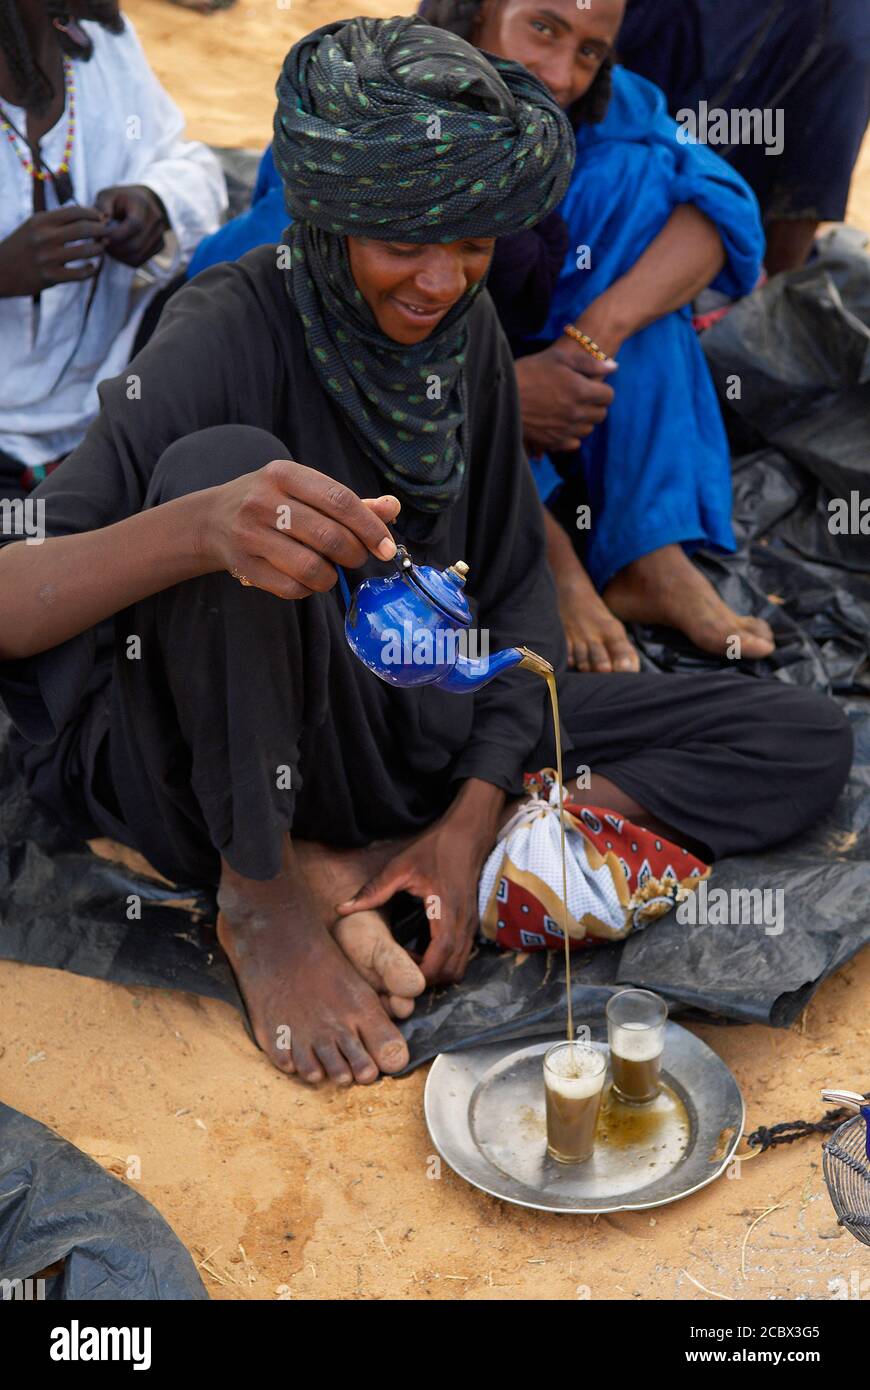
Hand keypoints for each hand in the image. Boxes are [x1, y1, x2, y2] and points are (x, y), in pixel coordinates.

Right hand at [0, 205, 108, 296]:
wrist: (0, 271)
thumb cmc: (22, 247)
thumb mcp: (34, 226)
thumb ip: (56, 221)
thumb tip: (86, 215)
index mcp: (41, 221)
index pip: (75, 211)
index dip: (93, 214)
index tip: (102, 218)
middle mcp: (44, 237)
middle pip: (84, 229)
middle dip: (101, 230)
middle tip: (108, 233)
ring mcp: (48, 257)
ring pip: (85, 251)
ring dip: (98, 249)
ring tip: (101, 248)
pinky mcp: (50, 277)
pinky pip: (80, 274)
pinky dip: (90, 270)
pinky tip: (91, 268)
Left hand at [95, 184, 167, 265]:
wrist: (139, 202)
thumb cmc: (119, 200)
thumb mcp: (107, 196)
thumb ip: (102, 206)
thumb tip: (103, 221)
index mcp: (144, 205)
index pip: (134, 225)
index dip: (117, 235)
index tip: (102, 237)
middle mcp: (156, 220)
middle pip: (137, 244)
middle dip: (116, 248)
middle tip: (102, 245)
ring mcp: (160, 235)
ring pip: (138, 256)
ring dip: (119, 256)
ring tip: (107, 248)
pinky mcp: (159, 246)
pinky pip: (140, 260)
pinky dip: (125, 260)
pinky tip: (116, 251)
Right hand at [198, 457, 400, 597]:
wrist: (212, 520)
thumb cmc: (271, 502)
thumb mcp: (304, 489)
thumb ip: (349, 502)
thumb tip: (392, 508)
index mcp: (284, 474)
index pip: (339, 500)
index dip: (370, 527)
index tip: (386, 546)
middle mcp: (263, 501)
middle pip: (329, 536)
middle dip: (354, 554)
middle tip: (355, 557)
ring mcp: (250, 535)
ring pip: (311, 567)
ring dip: (332, 576)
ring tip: (330, 570)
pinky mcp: (244, 566)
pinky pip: (291, 588)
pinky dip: (309, 589)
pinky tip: (308, 579)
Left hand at [335, 782, 503, 985]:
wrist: (468, 835)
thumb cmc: (435, 849)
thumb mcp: (400, 868)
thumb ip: (373, 891)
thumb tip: (341, 909)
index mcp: (446, 914)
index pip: (438, 961)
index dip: (419, 975)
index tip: (397, 975)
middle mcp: (463, 925)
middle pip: (451, 972)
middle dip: (427, 979)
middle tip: (400, 970)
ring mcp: (471, 925)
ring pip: (460, 966)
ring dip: (437, 971)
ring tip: (411, 960)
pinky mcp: (471, 923)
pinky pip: (462, 954)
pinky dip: (445, 961)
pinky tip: (424, 948)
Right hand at [515, 343, 616, 455]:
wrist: (500, 394)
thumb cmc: (529, 371)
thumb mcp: (559, 357)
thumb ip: (589, 363)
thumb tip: (614, 367)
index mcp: (580, 390)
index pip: (608, 395)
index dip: (601, 389)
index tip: (590, 385)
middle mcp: (576, 412)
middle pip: (601, 414)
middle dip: (595, 404)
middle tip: (580, 396)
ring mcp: (565, 429)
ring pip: (588, 429)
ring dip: (583, 420)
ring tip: (568, 409)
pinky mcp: (552, 441)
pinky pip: (573, 444)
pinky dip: (571, 435)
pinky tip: (561, 424)